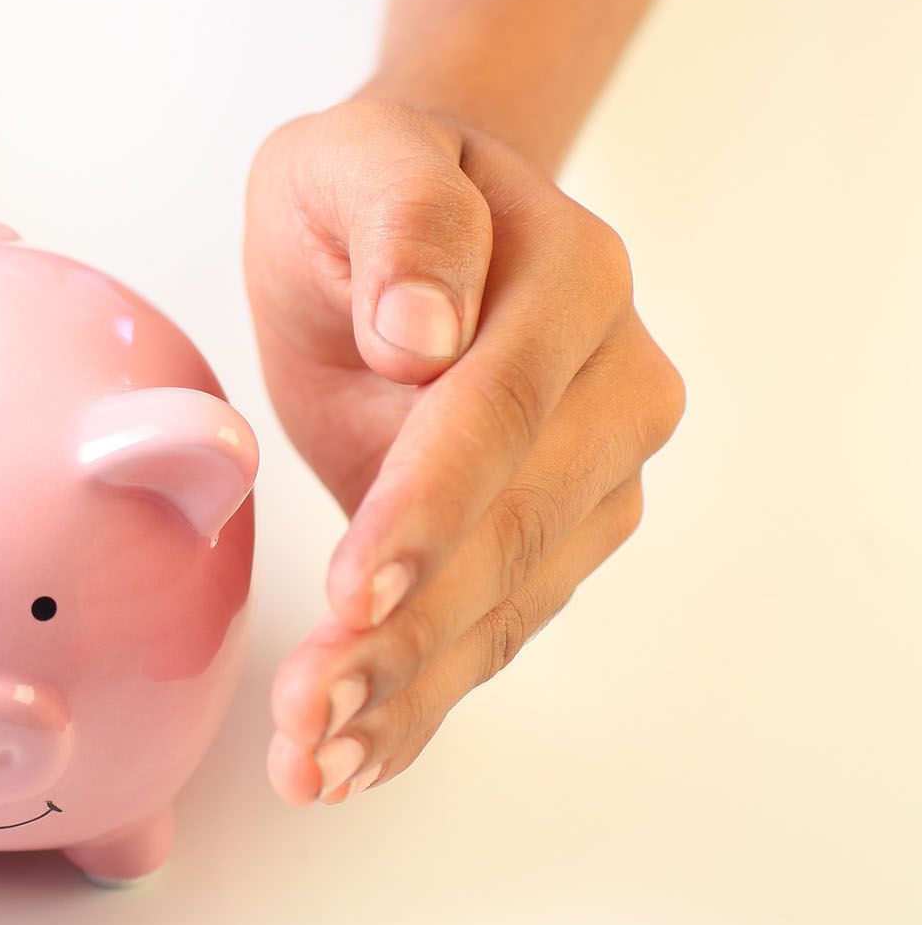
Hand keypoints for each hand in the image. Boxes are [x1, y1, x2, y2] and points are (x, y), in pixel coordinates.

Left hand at [243, 97, 683, 804]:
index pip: (494, 414)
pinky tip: (353, 763)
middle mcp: (614, 386)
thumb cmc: (369, 189)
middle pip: (510, 532)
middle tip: (309, 715)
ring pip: (507, 602)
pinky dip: (422, 702)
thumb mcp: (356, 162)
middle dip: (406, 634)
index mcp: (571, 280)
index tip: (349, 591)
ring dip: (408, 690)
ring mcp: (599, 470)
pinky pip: (496, 627)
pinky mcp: (558, 533)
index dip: (424, 508)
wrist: (418, 225)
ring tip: (312, 761)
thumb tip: (422, 331)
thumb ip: (401, 227)